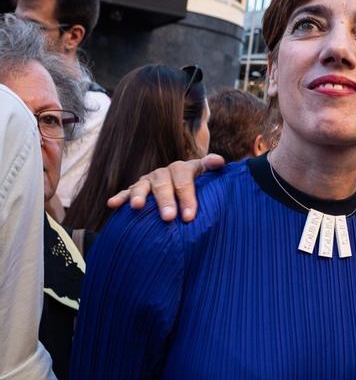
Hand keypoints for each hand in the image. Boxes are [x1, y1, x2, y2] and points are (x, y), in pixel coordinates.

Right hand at [106, 154, 224, 221]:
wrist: (184, 183)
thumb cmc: (200, 183)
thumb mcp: (208, 175)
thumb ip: (212, 167)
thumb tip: (220, 161)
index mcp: (183, 169)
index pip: (185, 180)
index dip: (187, 197)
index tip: (189, 217)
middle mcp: (165, 172)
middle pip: (163, 184)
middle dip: (166, 201)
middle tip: (168, 217)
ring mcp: (150, 180)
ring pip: (143, 186)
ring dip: (140, 196)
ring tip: (138, 207)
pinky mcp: (137, 188)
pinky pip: (126, 192)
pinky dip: (120, 197)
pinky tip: (112, 204)